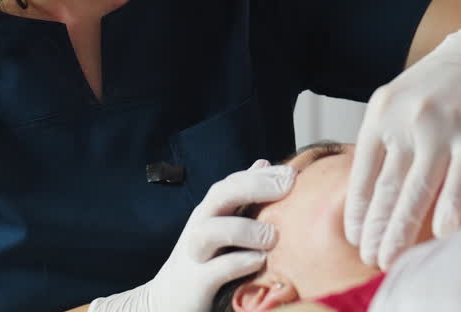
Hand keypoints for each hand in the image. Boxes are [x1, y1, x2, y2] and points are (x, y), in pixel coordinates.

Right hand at [88, 160, 295, 311]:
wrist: (168, 299)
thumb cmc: (205, 259)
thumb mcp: (222, 222)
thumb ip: (242, 196)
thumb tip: (263, 163)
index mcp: (211, 211)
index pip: (234, 181)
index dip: (262, 174)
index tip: (293, 173)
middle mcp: (201, 225)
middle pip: (221, 194)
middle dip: (254, 186)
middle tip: (288, 187)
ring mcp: (195, 253)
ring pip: (211, 230)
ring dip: (243, 229)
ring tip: (272, 236)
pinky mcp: (195, 282)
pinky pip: (214, 269)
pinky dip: (237, 263)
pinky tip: (259, 261)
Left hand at [343, 20, 460, 269]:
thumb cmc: (436, 91)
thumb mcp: (398, 106)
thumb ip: (384, 144)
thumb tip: (369, 200)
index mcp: (380, 114)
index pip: (363, 174)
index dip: (359, 211)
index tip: (356, 240)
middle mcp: (406, 120)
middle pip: (388, 187)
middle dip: (378, 229)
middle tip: (371, 260)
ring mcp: (440, 126)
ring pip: (418, 187)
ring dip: (403, 229)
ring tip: (393, 258)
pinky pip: (460, 177)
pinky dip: (450, 206)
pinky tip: (443, 231)